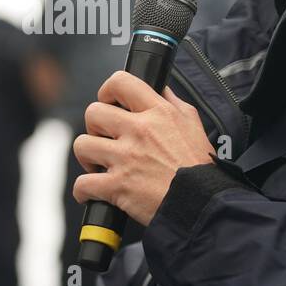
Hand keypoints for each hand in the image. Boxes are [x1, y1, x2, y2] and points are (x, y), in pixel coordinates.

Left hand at [71, 71, 214, 225]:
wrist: (203, 203)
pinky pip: (82, 183)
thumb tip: (159, 87)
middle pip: (93, 113)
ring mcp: (126, 158)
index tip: (108, 102)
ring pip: (82, 145)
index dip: (107, 91)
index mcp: (158, 113)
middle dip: (95, 127)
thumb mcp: (192, 123)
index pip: (120, 82)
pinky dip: (83, 190)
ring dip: (87, 156)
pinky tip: (91, 192)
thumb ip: (172, 102)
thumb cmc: (199, 167)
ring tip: (98, 164)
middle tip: (105, 139)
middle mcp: (139, 131)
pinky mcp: (117, 186)